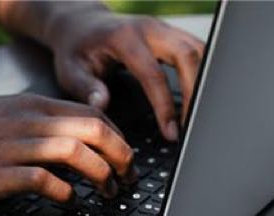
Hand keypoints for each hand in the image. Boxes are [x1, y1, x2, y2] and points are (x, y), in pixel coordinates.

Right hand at [0, 94, 135, 204]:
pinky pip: (43, 180)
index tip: (125, 158)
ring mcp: (11, 147)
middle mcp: (26, 122)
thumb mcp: (0, 113)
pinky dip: (65, 193)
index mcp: (30, 105)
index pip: (92, 113)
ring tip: (106, 193)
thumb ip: (34, 121)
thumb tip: (67, 135)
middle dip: (121, 156)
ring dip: (100, 175)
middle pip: (93, 129)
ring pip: (74, 151)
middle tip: (127, 177)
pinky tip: (69, 202)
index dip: (118, 137)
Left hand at [41, 7, 205, 140]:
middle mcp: (149, 28)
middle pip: (187, 55)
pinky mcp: (170, 34)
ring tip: (198, 115)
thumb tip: (102, 105)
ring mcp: (163, 28)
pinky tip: (198, 96)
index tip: (171, 132)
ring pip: (198, 50)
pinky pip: (195, 51)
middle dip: (195, 92)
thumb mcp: (70, 71)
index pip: (154, 74)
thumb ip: (86, 88)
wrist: (81, 24)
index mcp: (125, 38)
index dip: (165, 106)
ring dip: (203, 81)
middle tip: (193, 125)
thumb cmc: (75, 49)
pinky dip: (201, 72)